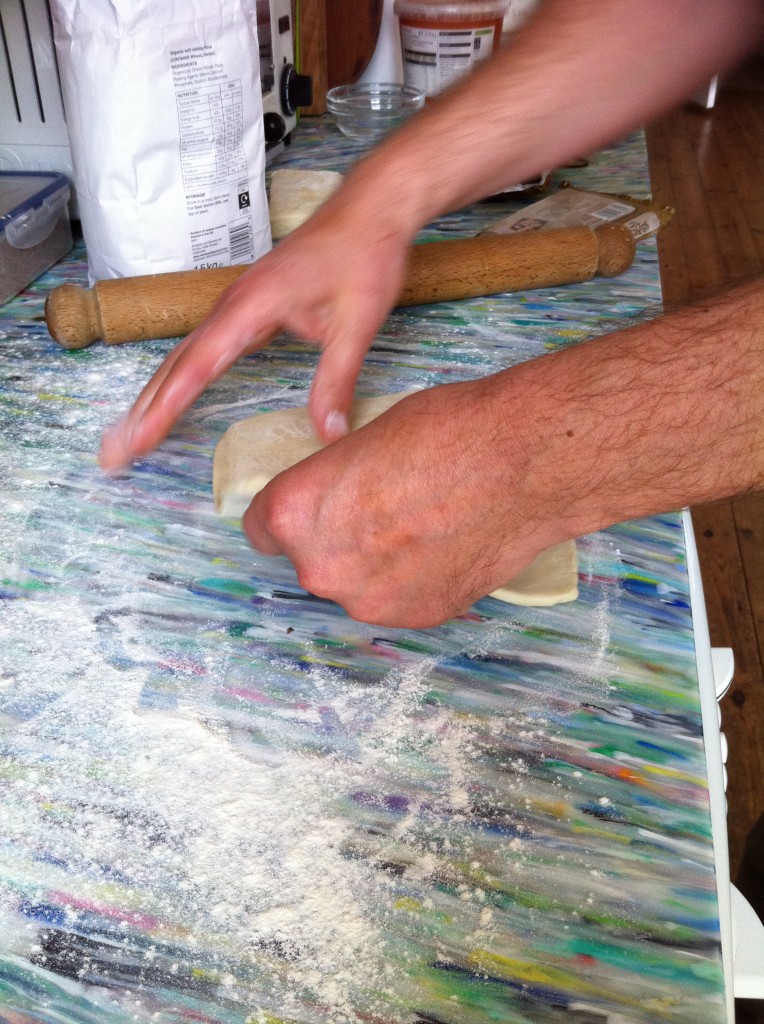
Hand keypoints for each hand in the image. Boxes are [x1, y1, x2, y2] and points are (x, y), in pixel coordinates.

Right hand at [99, 181, 413, 471]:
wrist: (368, 210)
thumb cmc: (362, 256)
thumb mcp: (356, 323)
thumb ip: (336, 380)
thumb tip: (328, 433)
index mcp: (251, 306)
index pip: (196, 367)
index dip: (164, 408)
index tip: (137, 441)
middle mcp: (233, 304)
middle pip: (175, 364)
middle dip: (141, 411)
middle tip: (113, 453)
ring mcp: (236, 305)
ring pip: (182, 356)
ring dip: (153, 396)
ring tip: (128, 435)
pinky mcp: (246, 308)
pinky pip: (201, 348)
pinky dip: (179, 378)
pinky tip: (170, 397)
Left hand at [243, 379, 554, 627]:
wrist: (521, 464)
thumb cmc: (447, 433)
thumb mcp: (365, 440)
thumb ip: (335, 483)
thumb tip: (337, 498)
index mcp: (294, 514)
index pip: (261, 529)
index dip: (288, 515)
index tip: (312, 509)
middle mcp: (321, 567)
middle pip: (310, 560)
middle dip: (336, 539)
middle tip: (380, 511)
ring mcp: (370, 600)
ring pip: (356, 583)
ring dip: (374, 564)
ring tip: (421, 527)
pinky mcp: (417, 617)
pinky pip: (398, 598)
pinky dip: (413, 580)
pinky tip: (443, 546)